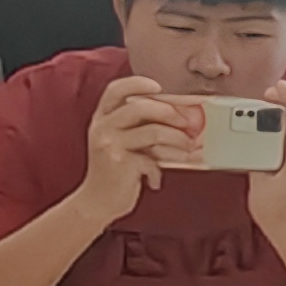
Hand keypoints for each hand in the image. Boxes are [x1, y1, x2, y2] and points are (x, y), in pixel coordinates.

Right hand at [75, 74, 198, 220]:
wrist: (97, 202)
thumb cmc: (115, 170)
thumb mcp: (119, 142)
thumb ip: (139, 126)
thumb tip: (180, 116)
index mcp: (102, 118)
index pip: (116, 90)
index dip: (138, 83)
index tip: (159, 87)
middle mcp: (103, 128)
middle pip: (140, 107)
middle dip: (170, 112)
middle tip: (188, 123)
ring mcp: (109, 145)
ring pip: (153, 131)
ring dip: (178, 140)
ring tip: (188, 148)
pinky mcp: (119, 163)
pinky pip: (152, 159)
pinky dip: (160, 169)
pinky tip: (157, 178)